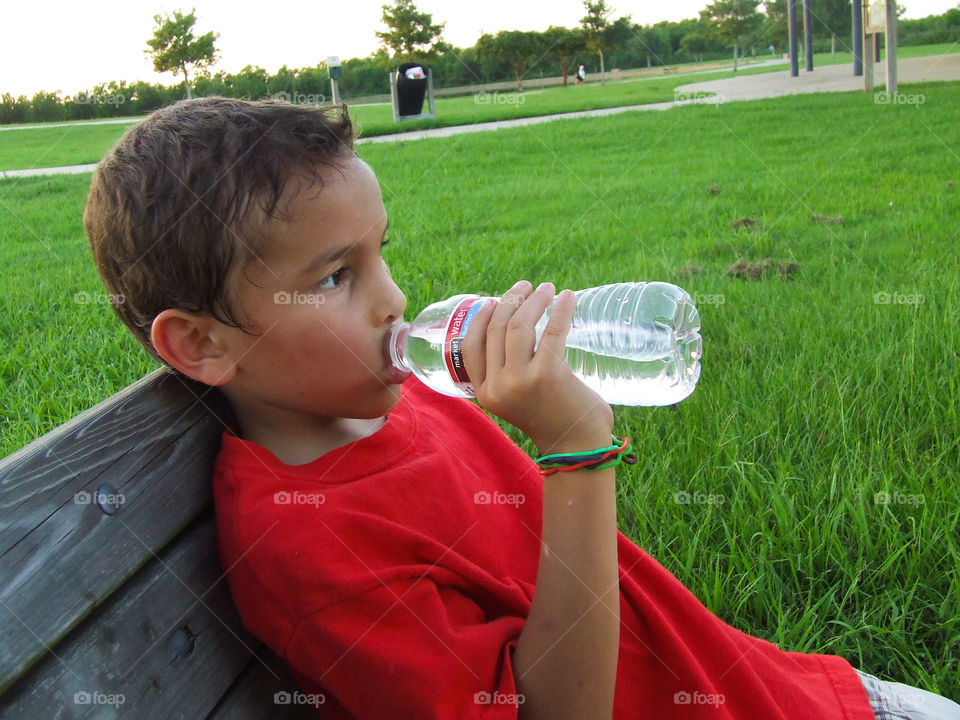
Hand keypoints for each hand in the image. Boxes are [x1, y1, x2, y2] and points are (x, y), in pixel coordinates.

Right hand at [460, 280, 613, 454]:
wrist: (577, 446)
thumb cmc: (551, 417)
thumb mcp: (515, 398)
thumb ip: (507, 372)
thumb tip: (512, 324)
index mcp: (485, 394)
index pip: (470, 346)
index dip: (481, 319)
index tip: (493, 300)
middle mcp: (497, 387)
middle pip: (496, 330)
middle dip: (509, 301)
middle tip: (525, 287)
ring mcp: (520, 381)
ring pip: (519, 326)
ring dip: (533, 301)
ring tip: (546, 288)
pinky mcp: (547, 374)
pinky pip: (551, 332)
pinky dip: (560, 310)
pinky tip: (567, 297)